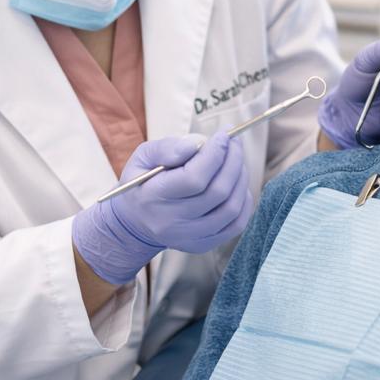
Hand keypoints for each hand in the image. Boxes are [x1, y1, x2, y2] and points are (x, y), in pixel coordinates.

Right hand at [72, 132, 253, 284]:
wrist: (135, 222)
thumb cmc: (142, 182)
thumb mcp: (143, 157)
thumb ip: (167, 147)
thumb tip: (198, 143)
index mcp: (154, 197)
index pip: (194, 178)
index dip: (215, 154)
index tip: (224, 134)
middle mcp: (172, 222)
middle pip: (217, 192)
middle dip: (233, 161)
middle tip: (235, 142)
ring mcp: (189, 237)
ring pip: (230, 209)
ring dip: (241, 179)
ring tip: (236, 160)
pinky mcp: (203, 245)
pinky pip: (236, 224)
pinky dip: (244, 201)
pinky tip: (237, 184)